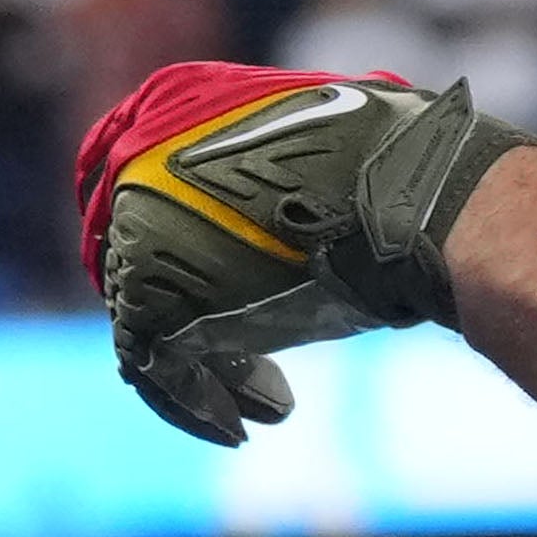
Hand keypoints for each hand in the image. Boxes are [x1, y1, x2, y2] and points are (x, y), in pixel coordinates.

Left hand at [76, 60, 536, 446]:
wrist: (402, 194)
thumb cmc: (393, 159)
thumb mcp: (315, 135)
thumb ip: (270, 161)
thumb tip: (287, 198)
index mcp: (168, 108)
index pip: (138, 194)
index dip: (172, 254)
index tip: (209, 298)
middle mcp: (133, 165)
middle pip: (139, 263)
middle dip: (198, 322)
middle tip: (248, 366)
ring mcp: (137, 231)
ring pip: (142, 321)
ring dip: (203, 374)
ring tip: (268, 406)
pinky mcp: (154, 299)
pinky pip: (152, 365)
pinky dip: (193, 403)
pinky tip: (241, 428)